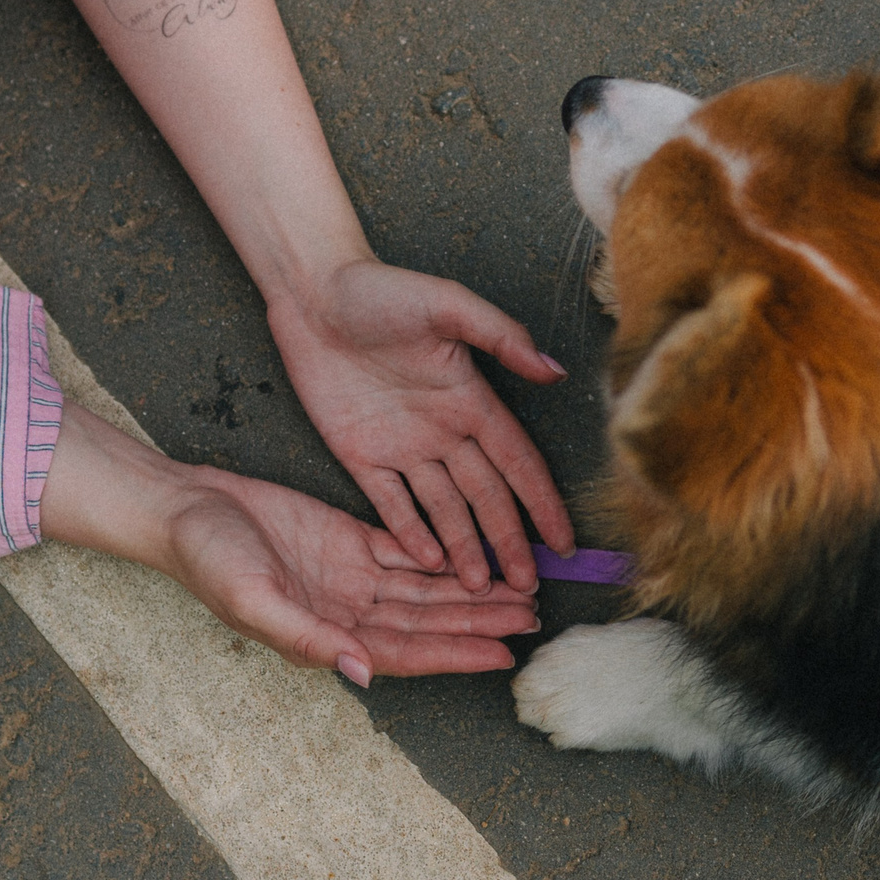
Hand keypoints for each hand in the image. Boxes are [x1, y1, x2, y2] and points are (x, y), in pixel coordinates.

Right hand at [38, 405, 536, 680]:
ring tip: (522, 591)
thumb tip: (362, 673)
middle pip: (428, 621)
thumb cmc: (207, 559)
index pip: (406, 651)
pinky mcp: (349, 538)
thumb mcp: (253, 599)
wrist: (184, 506)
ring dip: (471, 591)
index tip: (502, 656)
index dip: (455, 654)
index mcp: (327, 635)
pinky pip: (408, 552)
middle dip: (480, 622)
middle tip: (533, 619)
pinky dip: (444, 556)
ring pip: (426, 589)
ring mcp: (351, 576)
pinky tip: (481, 554)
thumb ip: (306, 637)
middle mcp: (348, 611)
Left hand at [268, 258, 575, 593]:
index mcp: (470, 400)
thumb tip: (556, 372)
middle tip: (528, 588)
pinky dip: (410, 533)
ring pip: (442, 509)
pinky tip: (430, 564)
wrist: (313, 292)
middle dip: (509, 541)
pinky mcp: (359, 455)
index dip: (542, 503)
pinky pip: (390, 504)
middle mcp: (443, 432)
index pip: (517, 463)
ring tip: (482, 589)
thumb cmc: (383, 290)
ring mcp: (401, 447)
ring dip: (464, 548)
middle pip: (485, 497)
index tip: (565, 542)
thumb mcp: (448, 304)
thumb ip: (502, 337)